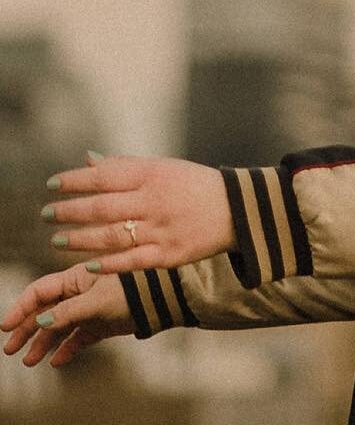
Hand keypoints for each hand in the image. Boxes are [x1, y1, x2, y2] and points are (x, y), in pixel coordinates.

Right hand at [1, 264, 133, 367]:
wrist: (162, 298)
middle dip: (26, 329)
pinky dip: (67, 349)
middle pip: (45, 311)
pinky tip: (57, 362)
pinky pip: (78, 339)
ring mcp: (89, 309)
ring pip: (59, 328)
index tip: (5, 327)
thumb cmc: (130, 289)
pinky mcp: (101, 325)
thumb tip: (40, 321)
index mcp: (76, 278)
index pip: (40, 292)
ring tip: (30, 361)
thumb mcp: (97, 300)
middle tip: (10, 349)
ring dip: (43, 343)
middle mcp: (79, 293)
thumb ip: (68, 312)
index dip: (21, 308)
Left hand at [40, 153, 235, 272]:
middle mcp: (156, 200)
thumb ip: (125, 166)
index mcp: (154, 174)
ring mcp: (162, 229)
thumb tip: (88, 159)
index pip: (105, 176)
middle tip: (47, 214)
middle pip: (103, 207)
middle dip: (70, 211)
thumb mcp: (164, 167)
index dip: (75, 181)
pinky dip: (107, 264)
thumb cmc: (194, 185)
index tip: (52, 185)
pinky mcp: (168, 255)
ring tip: (57, 240)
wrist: (237, 210)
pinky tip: (86, 265)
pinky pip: (131, 262)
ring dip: (80, 239)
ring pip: (112, 236)